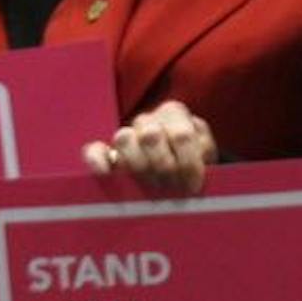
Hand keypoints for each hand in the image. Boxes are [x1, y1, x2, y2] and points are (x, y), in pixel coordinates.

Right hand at [83, 100, 214, 193]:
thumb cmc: (196, 162)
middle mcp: (148, 119)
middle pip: (151, 136)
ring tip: (153, 186)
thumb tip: (194, 177)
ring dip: (139, 166)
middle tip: (173, 186)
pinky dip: (97, 160)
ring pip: (124, 139)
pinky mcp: (109, 151)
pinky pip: (94, 150)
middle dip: (164, 166)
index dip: (188, 163)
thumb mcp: (207, 156)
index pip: (180, 135)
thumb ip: (202, 158)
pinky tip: (106, 173)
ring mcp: (127, 134)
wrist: (183, 169)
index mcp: (174, 114)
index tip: (193, 185)